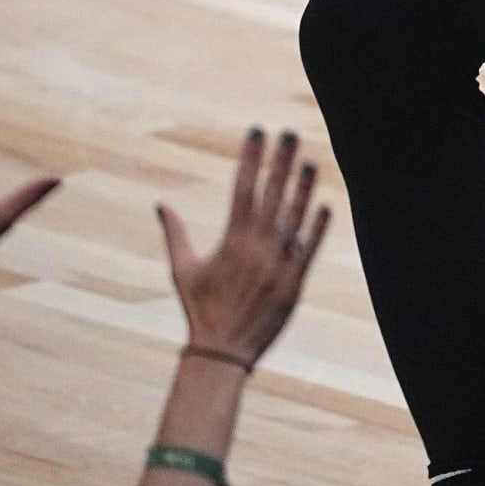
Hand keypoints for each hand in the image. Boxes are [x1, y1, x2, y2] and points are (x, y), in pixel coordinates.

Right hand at [158, 129, 328, 368]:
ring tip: (310, 162)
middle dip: (281, 161)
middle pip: (272, 194)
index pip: (243, 187)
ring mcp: (278, 265)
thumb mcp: (182, 270)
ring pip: (294, 218)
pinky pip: (308, 251)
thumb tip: (160, 203)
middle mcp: (257, 248)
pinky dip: (316, 229)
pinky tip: (324, 206)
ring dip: (303, 189)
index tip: (257, 132)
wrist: (223, 353)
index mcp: (232, 240)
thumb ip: (174, 233)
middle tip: (290, 133)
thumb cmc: (200, 310)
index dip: (251, 157)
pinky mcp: (293, 284)